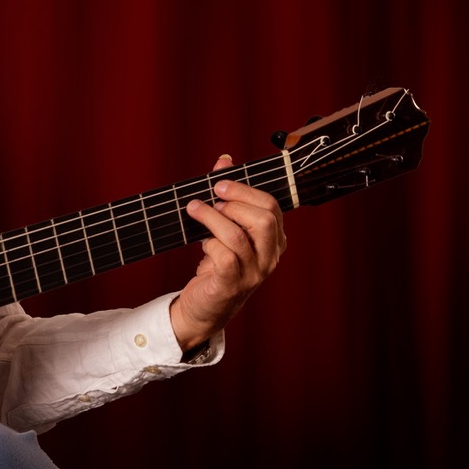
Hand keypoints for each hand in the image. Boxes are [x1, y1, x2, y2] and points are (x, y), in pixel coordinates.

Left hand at [168, 154, 286, 353]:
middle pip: (265, 219)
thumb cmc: (217, 263)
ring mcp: (254, 273)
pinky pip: (225, 257)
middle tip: (212, 197)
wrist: (204, 308)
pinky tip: (201, 242)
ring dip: (212, 217)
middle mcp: (270, 257)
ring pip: (239, 236)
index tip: (219, 182)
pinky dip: (210, 243)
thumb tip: (224, 160)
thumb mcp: (225, 227)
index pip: (272, 206)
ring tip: (194, 209)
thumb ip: (227, 194)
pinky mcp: (232, 285)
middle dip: (235, 201)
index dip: (245, 189)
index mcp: (274, 240)